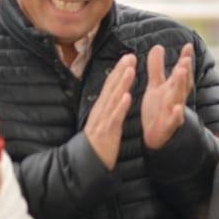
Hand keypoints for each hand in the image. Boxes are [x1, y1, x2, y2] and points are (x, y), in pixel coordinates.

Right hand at [84, 54, 135, 169]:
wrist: (88, 163)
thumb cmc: (99, 143)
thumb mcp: (104, 123)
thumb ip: (110, 109)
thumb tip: (116, 97)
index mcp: (102, 108)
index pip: (111, 86)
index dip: (119, 71)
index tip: (128, 58)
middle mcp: (101, 110)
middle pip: (111, 87)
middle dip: (121, 71)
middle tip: (130, 56)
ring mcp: (103, 120)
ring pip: (113, 98)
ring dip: (122, 83)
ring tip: (130, 70)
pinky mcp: (107, 132)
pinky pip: (114, 117)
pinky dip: (120, 107)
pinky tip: (127, 96)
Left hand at [142, 43, 193, 149]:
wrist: (156, 135)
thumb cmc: (158, 108)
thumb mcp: (156, 85)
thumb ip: (157, 67)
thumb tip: (158, 46)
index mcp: (173, 88)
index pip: (181, 71)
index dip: (185, 59)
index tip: (188, 46)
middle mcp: (175, 98)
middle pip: (182, 83)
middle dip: (184, 71)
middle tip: (186, 59)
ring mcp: (173, 111)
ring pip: (178, 97)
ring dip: (180, 85)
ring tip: (181, 72)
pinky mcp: (168, 125)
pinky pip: (174, 120)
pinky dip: (177, 115)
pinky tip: (178, 109)